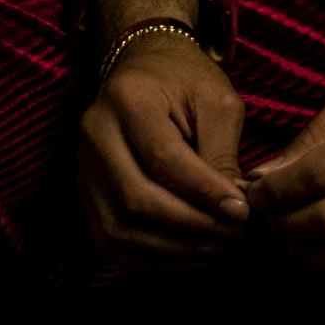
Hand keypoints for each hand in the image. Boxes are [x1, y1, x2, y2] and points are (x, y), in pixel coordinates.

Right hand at [77, 33, 251, 272]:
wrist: (145, 66)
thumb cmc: (186, 79)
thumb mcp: (216, 100)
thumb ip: (221, 152)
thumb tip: (231, 210)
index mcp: (129, 98)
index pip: (164, 159)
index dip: (204, 192)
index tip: (241, 211)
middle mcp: (96, 134)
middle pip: (136, 199)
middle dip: (190, 226)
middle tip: (232, 235)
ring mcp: (83, 167)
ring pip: (120, 229)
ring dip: (172, 250)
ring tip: (216, 248)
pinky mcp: (85, 194)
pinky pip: (111, 242)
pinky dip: (150, 258)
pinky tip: (188, 254)